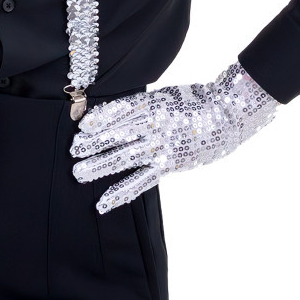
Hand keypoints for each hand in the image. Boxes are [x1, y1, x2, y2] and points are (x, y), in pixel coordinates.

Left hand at [69, 61, 279, 213]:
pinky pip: (141, 182)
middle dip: (93, 144)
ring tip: (78, 173)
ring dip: (99, 166)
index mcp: (153, 104)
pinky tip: (102, 203)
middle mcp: (155, 126)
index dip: (101, 119)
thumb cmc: (192, 102)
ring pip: (124, 158)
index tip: (81, 126)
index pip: (121, 111)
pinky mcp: (168, 166)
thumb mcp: (163, 95)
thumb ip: (139, 105)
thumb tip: (108, 115)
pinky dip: (120, 193)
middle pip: (118, 136)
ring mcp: (162, 148)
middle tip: (73, 151)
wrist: (226, 117)